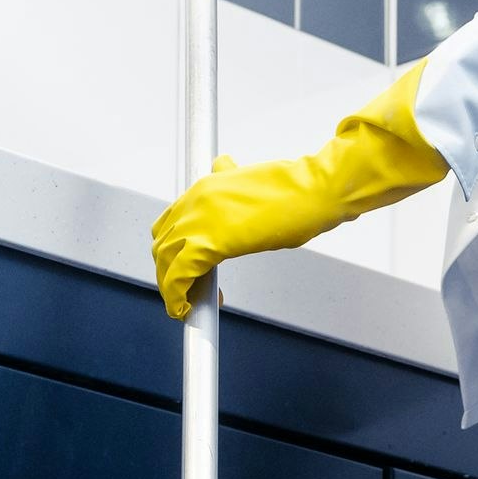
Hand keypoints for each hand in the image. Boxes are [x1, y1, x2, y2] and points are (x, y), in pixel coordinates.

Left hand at [147, 65, 449, 318]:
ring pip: (165, 262)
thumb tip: (224, 168)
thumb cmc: (296, 188)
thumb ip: (232, 179)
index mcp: (205, 187)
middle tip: (191, 292)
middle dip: (170, 273)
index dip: (174, 251)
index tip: (187, 270)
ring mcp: (199, 220)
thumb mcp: (254, 180)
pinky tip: (185, 310)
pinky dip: (176, 297)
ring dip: (172, 289)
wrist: (314, 190)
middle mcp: (195, 201)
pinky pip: (178, 276)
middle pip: (162, 245)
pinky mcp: (210, 242)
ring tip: (189, 305)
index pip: (171, 224)